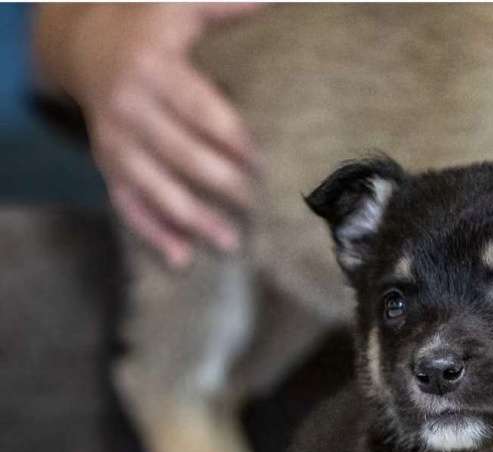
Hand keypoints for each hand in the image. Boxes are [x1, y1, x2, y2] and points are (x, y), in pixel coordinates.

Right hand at [36, 4, 261, 266]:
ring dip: (194, 218)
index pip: (202, 110)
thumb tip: (279, 1)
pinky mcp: (108, 165)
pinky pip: (127, 205)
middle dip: (223, 184)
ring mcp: (116, 142)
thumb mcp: (181, 7)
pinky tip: (181, 258)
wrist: (86, 46)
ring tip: (232, 242)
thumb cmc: (149, 29)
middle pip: (183, 155)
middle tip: (262, 205)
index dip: (234, 139)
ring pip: (156, 188)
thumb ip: (228, 7)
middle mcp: (131, 108)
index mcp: (156, 70)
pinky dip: (153, 233)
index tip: (267, 162)